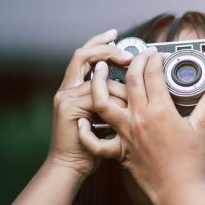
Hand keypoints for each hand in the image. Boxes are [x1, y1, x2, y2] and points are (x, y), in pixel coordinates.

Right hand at [45, 28, 132, 176]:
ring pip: (94, 75)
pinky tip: (126, 101)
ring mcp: (66, 97)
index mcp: (76, 88)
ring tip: (131, 70)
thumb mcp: (104, 118)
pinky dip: (113, 96)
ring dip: (115, 73)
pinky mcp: (69, 108)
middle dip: (107, 48)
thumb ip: (114, 100)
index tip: (118, 38)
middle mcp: (68, 89)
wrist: (71, 167)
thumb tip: (138, 88)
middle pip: (83, 55)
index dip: (100, 43)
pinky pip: (95, 94)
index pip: (86, 56)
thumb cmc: (90, 146)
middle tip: (130, 52)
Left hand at [77, 46, 204, 204]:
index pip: (153, 74)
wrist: (179, 190)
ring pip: (103, 102)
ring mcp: (126, 133)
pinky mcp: (119, 150)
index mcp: (161, 110)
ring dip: (99, 83)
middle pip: (130, 80)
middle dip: (134, 61)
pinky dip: (86, 131)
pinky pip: (96, 141)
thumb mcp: (202, 126)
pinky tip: (82, 120)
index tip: (158, 54)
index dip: (155, 59)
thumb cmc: (191, 161)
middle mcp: (139, 118)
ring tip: (99, 70)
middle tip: (138, 55)